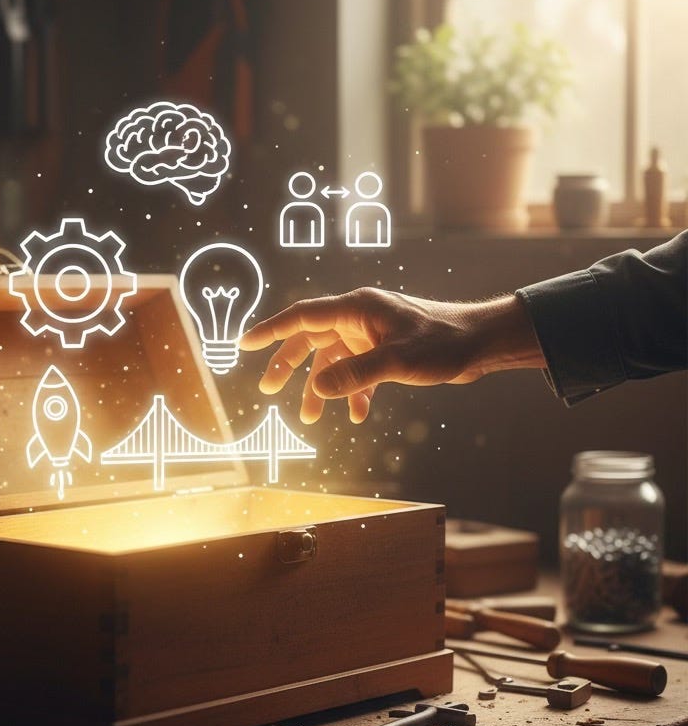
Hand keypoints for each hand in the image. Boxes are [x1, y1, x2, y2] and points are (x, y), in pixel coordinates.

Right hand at [239, 288, 543, 423]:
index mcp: (357, 309)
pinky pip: (356, 372)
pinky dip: (352, 393)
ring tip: (308, 417)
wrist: (480, 344)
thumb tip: (317, 389)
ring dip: (320, 388)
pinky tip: (355, 415)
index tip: (244, 344)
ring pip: (332, 360)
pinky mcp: (385, 352)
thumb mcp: (398, 360)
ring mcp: (371, 335)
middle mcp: (359, 318)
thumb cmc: (443, 342)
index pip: (303, 316)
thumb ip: (355, 374)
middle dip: (289, 365)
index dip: (271, 330)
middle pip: (311, 339)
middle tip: (268, 388)